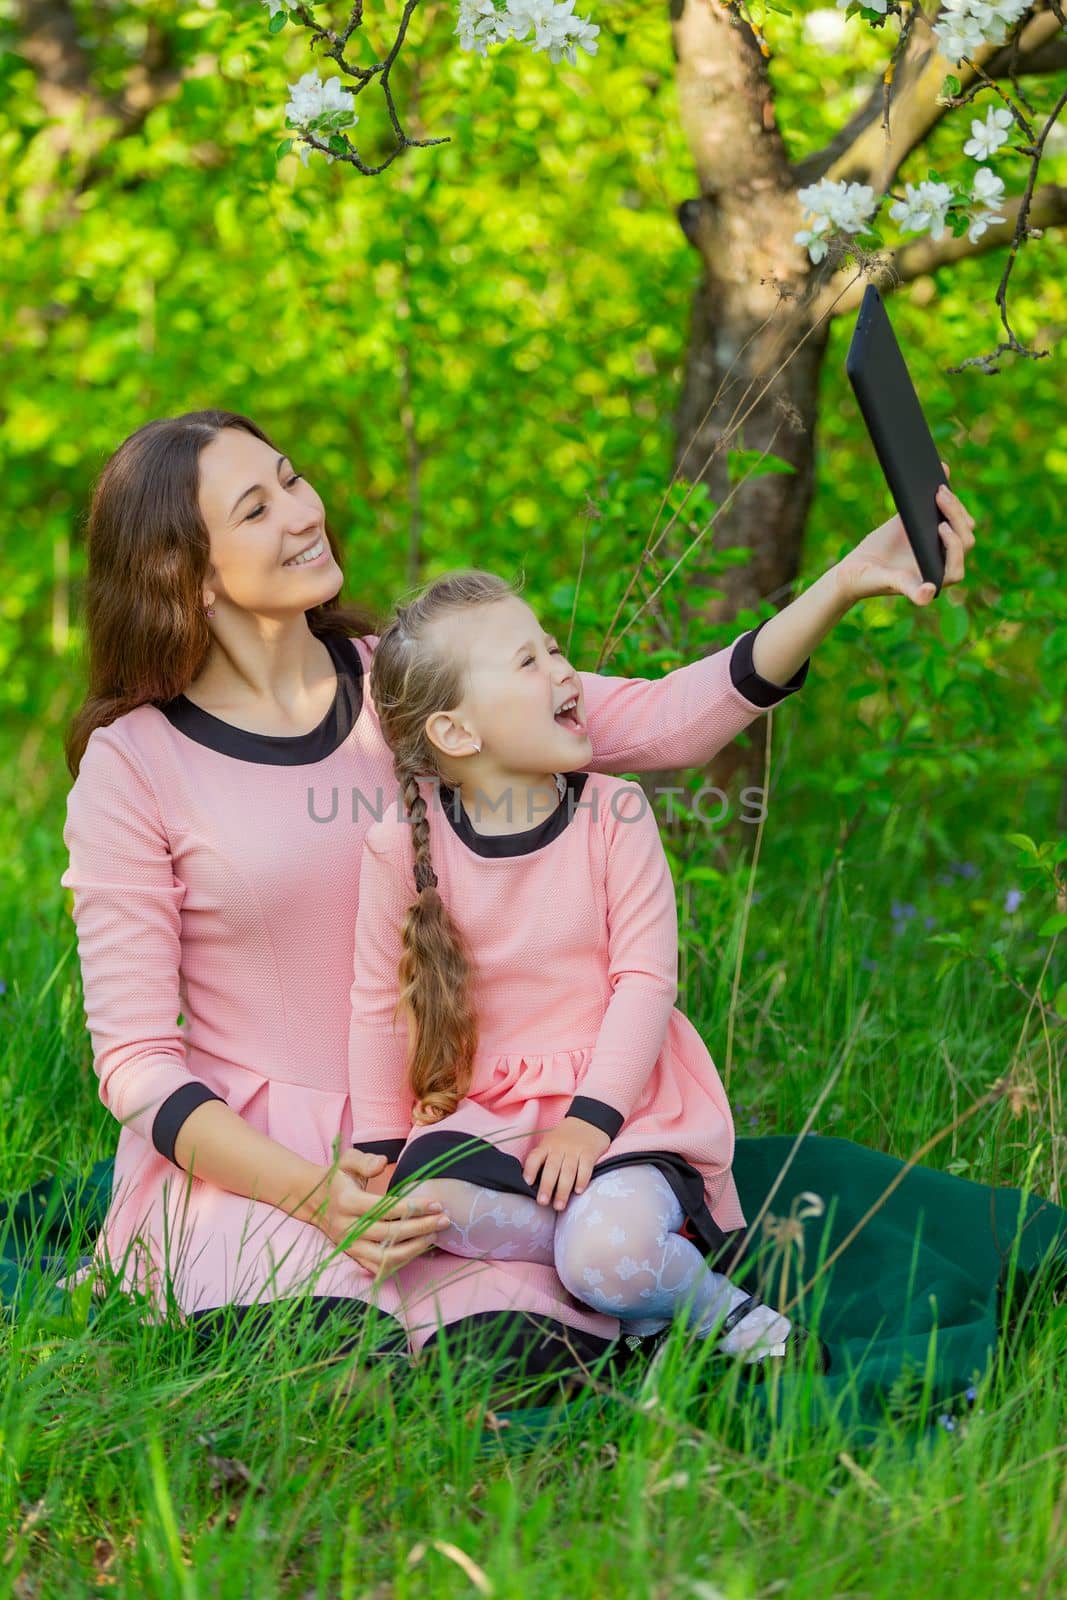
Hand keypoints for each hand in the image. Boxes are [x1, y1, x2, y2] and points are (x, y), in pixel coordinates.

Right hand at [309, 1148, 449, 1279]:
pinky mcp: (353, 1256)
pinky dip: (400, 1263)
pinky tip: (418, 1250)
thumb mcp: (347, 1161)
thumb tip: (382, 1163)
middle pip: (389, 1234)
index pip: (385, 1208)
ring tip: (434, 1236)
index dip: (412, 1208)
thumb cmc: (338, 1178)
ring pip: (385, 1257)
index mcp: (346, 1201)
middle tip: (445, 1220)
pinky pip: (378, 1268)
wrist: (315, 1201)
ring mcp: (349, 1246)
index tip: (436, 1204)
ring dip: (413, 1249)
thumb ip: (364, 1160)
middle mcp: (347, 1227)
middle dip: (421, 1228)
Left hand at [522, 1117, 610, 1209]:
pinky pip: (585, 1167)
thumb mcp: (551, 1143)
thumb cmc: (566, 1138)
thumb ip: (544, 1159)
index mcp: (547, 1145)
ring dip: (563, 1190)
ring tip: (559, 1206)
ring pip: (568, 1171)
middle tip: (543, 1202)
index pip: (535, 1157)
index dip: (530, 1170)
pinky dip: (582, 1180)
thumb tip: (534, 1185)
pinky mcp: (589, 1152)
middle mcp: (559, 1147)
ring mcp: (575, 1149)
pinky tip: (578, 1191)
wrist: (589, 1120)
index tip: (527, 1183)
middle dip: (547, 1186)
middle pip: (551, 1168)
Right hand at [833, 460, 975, 608]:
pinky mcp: (928, 524)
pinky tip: (940, 471)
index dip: (954, 542)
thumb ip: (908, 589)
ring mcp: (938, 540)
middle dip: (955, 515)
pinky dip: (945, 491)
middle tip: (940, 495)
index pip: (958, 558)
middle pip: (964, 535)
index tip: (940, 527)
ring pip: (959, 520)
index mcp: (940, 576)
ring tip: (938, 488)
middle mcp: (944, 558)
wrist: (855, 569)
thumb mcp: (887, 582)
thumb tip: (928, 595)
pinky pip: (942, 507)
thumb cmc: (870, 581)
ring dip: (953, 503)